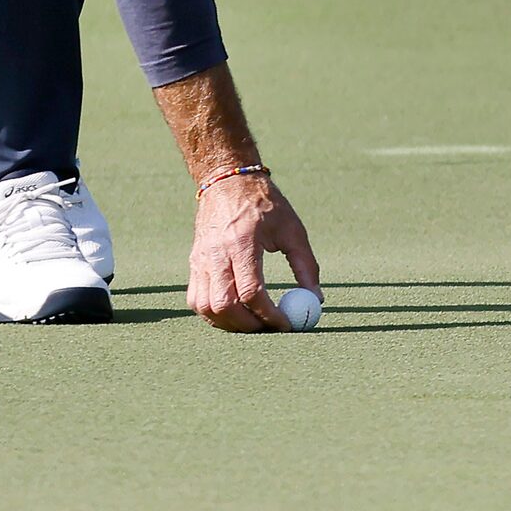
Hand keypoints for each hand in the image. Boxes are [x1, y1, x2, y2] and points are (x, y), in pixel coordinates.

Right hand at [187, 172, 320, 331]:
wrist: (227, 181)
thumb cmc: (264, 204)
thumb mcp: (292, 229)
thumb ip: (305, 265)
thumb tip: (316, 299)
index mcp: (243, 242)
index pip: (252, 291)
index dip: (269, 314)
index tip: (286, 324)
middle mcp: (217, 254)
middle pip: (224, 305)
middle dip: (248, 325)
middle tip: (268, 329)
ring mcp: (201, 260)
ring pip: (205, 307)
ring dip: (228, 324)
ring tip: (251, 323)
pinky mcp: (194, 264)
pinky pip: (196, 300)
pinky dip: (212, 315)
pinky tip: (232, 314)